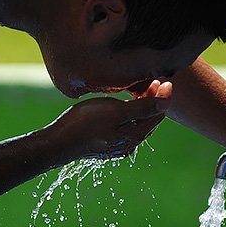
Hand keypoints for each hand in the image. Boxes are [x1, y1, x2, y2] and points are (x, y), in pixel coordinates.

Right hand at [55, 80, 172, 159]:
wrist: (58, 142)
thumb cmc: (85, 124)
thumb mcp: (116, 111)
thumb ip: (143, 108)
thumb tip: (167, 103)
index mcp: (134, 137)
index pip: (158, 115)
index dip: (163, 97)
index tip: (164, 80)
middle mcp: (129, 145)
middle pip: (148, 120)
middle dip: (153, 101)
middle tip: (152, 80)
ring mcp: (117, 146)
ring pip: (136, 123)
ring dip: (141, 106)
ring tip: (138, 89)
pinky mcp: (105, 144)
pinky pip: (124, 127)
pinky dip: (129, 114)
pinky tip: (121, 104)